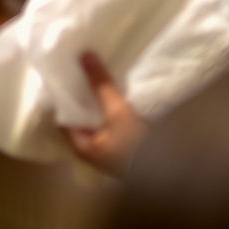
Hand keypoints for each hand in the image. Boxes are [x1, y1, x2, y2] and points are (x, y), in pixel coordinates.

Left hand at [62, 53, 145, 172]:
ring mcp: (104, 150)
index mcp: (79, 146)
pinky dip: (105, 110)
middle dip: (79, 96)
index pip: (60, 115)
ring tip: (93, 76)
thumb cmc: (136, 146)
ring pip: (92, 120)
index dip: (61, 94)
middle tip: (78, 70)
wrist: (168, 172)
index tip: (63, 73)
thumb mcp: (118, 112)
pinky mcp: (119, 148)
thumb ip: (101, 85)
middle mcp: (88, 150)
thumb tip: (84, 56)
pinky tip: (110, 95)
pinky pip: (105, 124)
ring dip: (93, 102)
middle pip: (77, 117)